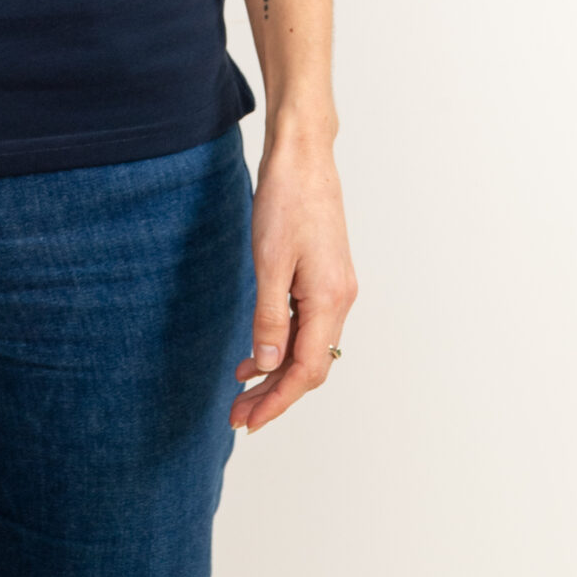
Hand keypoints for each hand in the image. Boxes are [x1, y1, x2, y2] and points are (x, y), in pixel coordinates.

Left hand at [232, 129, 356, 433]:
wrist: (303, 155)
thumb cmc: (287, 200)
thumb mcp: (270, 261)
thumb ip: (270, 316)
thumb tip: (269, 364)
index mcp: (329, 301)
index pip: (305, 370)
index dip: (277, 401)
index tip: (248, 421)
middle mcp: (339, 299)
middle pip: (309, 366)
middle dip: (274, 395)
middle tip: (237, 416)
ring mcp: (334, 287)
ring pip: (308, 347)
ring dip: (276, 372)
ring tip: (241, 390)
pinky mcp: (324, 275)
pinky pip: (306, 324)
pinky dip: (281, 343)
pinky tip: (256, 351)